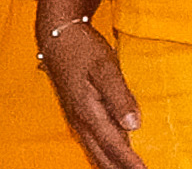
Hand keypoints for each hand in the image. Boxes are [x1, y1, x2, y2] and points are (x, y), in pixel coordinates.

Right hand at [39, 20, 149, 168]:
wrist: (58, 36)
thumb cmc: (83, 49)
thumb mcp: (104, 67)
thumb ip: (119, 96)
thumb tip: (133, 124)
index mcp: (88, 112)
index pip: (113, 145)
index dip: (129, 162)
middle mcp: (81, 121)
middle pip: (102, 156)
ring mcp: (77, 119)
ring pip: (95, 152)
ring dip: (111, 165)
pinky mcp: (77, 114)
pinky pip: (92, 143)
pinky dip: (104, 155)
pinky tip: (111, 157)